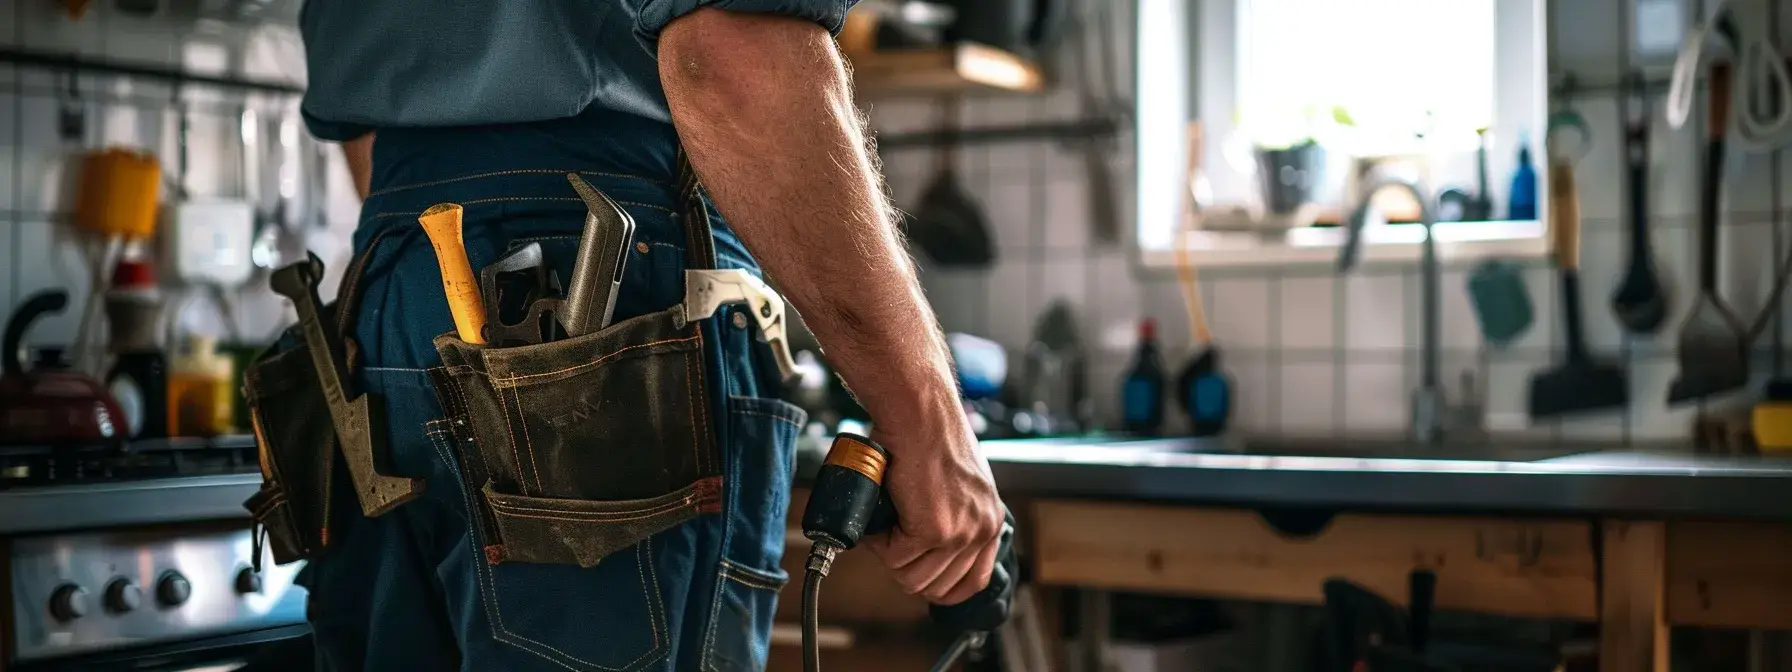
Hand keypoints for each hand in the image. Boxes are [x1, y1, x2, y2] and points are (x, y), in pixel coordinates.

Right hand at [861, 418, 1003, 605]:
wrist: (920, 413)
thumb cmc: (931, 434)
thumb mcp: (959, 481)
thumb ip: (955, 512)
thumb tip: (928, 540)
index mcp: (990, 520)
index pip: (972, 582)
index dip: (940, 588)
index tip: (919, 576)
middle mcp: (981, 530)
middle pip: (936, 586)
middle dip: (906, 568)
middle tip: (892, 538)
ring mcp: (959, 533)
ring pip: (912, 578)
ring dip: (890, 555)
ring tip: (885, 524)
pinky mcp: (933, 530)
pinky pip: (895, 558)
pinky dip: (879, 542)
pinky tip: (881, 516)